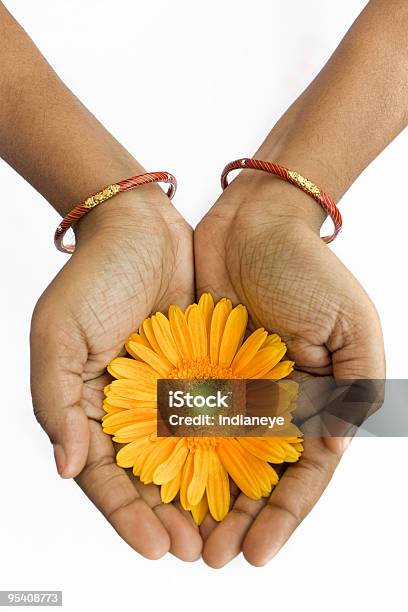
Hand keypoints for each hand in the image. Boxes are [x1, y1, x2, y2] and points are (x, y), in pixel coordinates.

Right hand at [30, 186, 201, 560]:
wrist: (141, 228)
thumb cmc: (93, 276)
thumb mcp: (57, 334)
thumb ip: (56, 402)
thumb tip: (69, 467)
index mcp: (89, 408)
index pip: (104, 476)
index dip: (126, 515)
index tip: (154, 547)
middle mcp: (130, 409)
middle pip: (148, 478)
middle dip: (169, 518)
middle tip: (197, 552)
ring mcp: (168, 393)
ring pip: (186, 457)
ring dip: (203, 496)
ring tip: (225, 531)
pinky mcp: (202, 372)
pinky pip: (216, 417)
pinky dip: (229, 448)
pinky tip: (249, 475)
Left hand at [194, 172, 384, 566]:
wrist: (253, 222)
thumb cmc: (309, 267)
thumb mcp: (352, 323)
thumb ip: (354, 387)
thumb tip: (332, 447)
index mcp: (314, 401)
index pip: (301, 473)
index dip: (283, 516)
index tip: (257, 551)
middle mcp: (271, 404)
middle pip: (255, 478)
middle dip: (238, 520)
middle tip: (212, 556)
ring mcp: (232, 390)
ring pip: (216, 459)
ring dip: (202, 500)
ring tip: (182, 538)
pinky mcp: (196, 371)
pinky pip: (184, 419)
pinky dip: (175, 455)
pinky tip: (158, 485)